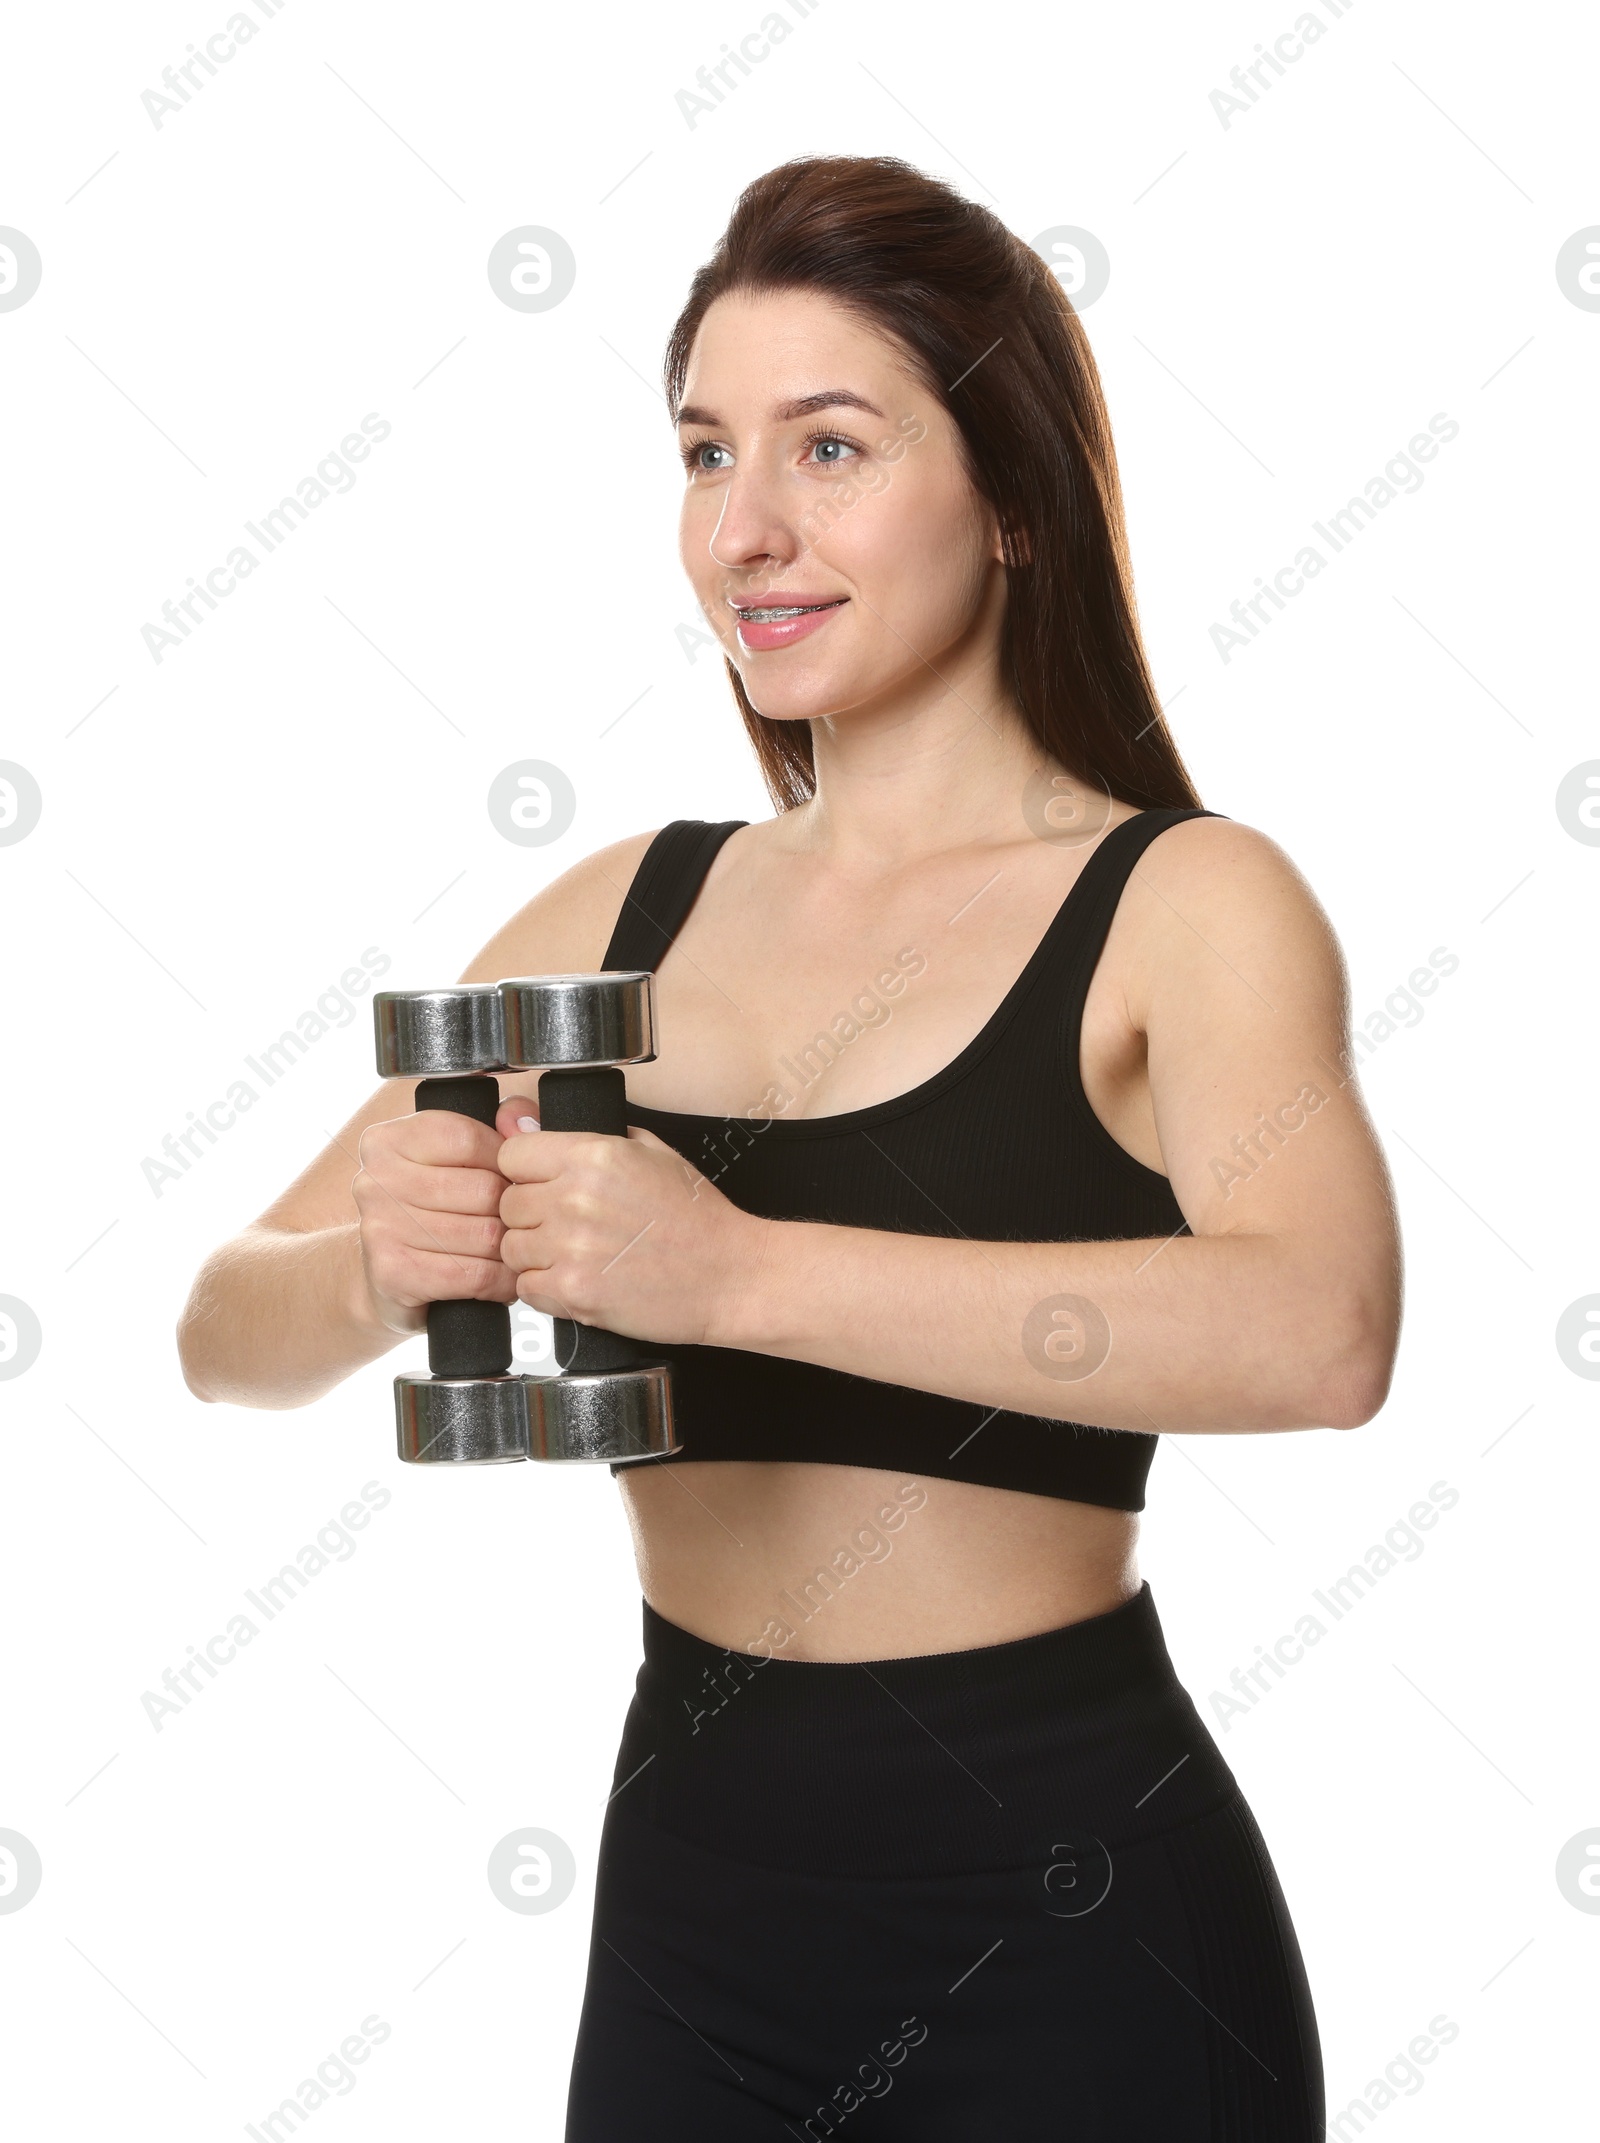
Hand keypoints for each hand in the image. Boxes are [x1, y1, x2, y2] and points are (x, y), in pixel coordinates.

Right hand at [352, 1094, 538, 1335]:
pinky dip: (501, 1280)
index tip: (512, 1180)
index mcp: (388, 1141)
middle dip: (513, 1212)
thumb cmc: (431, 1214)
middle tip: (523, 1224)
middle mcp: (375, 1180)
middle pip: (482, 1189)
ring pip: (484, 1235)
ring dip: (512, 1250)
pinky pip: (474, 1273)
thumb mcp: (455, 1162)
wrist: (385, 1281)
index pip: (469, 1139)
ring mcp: (380, 1227)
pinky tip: (503, 1279)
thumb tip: (522, 1123)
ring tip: (517, 1252)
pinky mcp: (394, 1273)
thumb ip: (498, 1129)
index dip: (505, 1163)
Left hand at [497, 1114, 768, 1346]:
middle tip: (566, 1225)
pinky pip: (527, 1288)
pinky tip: (580, 1279)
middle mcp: (576, 1197)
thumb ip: (585, 1133)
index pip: (510, 1154)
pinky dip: (546, 1288)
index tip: (543, 1185)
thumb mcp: (652, 1152)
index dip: (524, 1172)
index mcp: (593, 1154)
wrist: (731, 1276)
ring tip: (575, 1255)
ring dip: (535, 1254)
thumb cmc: (698, 1217)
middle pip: (507, 1204)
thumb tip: (521, 1120)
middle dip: (530, 1215)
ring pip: (511, 1248)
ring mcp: (572, 1247)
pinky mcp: (575, 1292)